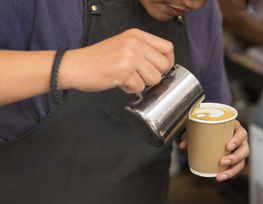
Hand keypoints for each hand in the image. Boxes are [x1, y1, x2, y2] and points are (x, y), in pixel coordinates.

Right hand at [59, 28, 173, 93]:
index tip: (160, 69)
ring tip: (127, 78)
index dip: (168, 62)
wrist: (74, 66)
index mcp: (137, 35)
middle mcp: (135, 43)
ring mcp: (130, 56)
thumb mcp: (124, 45)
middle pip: (164, 65)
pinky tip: (119, 82)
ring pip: (155, 78)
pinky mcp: (124, 71)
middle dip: (154, 75)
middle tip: (139, 75)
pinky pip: (140, 87)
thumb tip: (164, 65)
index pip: (168, 48)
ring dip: (142, 83)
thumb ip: (143, 50)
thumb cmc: (98, 59)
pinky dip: (130, 89)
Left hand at [179, 120, 248, 181]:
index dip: (237, 140)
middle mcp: (241, 140)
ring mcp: (240, 151)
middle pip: (244, 150)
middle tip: (222, 162)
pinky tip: (220, 177)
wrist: (215, 129)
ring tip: (220, 175)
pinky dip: (228, 173)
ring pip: (241, 162)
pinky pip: (235, 167)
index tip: (227, 146)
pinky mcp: (236, 159)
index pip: (241, 133)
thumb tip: (182, 145)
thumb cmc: (212, 126)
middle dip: (234, 158)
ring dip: (231, 170)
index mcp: (236, 128)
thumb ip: (192, 134)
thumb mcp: (203, 127)